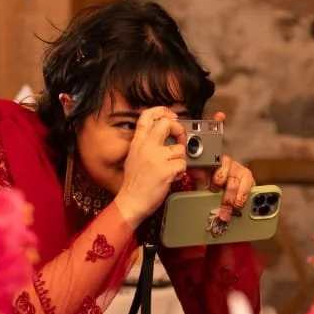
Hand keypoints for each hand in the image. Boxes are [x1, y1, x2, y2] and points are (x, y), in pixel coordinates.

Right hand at [114, 106, 186, 224]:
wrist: (131, 201)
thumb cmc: (134, 183)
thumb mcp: (134, 157)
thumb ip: (146, 144)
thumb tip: (165, 137)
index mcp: (137, 142)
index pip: (147, 116)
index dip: (162, 111)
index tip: (171, 116)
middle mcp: (146, 146)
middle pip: (167, 124)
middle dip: (179, 130)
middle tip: (180, 140)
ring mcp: (156, 158)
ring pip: (179, 149)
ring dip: (180, 160)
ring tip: (172, 168)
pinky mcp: (165, 170)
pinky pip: (183, 164)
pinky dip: (181, 172)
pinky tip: (172, 177)